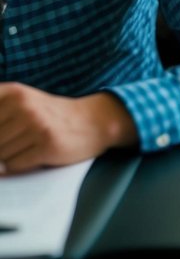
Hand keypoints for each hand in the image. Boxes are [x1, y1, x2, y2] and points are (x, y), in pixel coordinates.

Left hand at [0, 85, 136, 172]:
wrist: (93, 121)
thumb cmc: (51, 116)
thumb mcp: (21, 103)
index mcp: (12, 93)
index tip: (3, 135)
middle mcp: (23, 106)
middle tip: (17, 141)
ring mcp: (36, 125)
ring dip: (7, 158)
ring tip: (27, 146)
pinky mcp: (46, 145)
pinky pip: (14, 165)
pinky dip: (19, 165)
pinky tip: (33, 154)